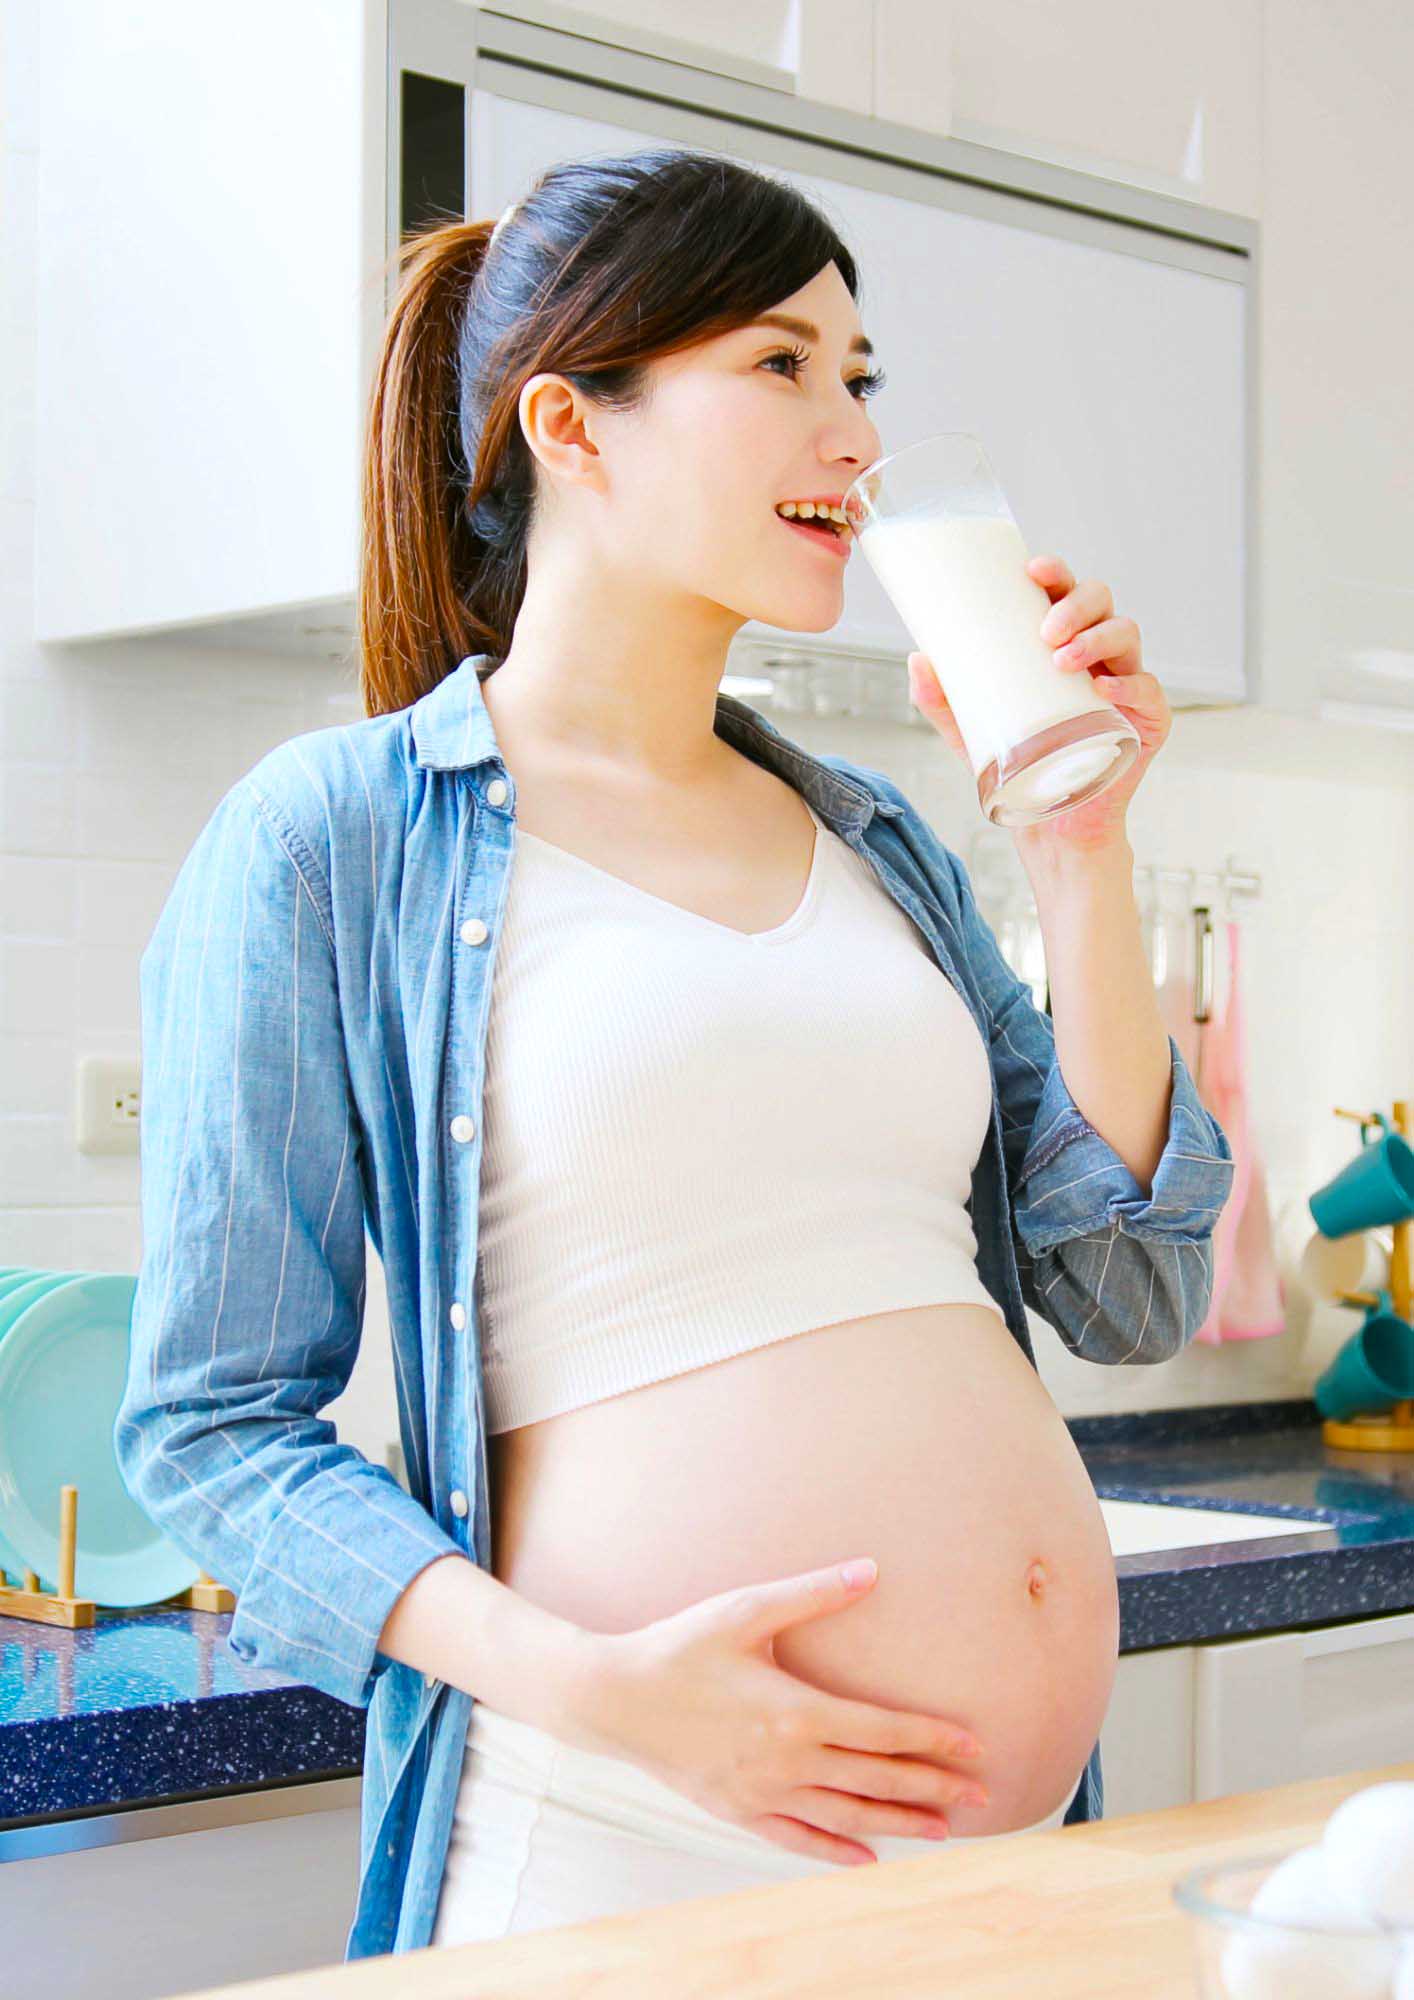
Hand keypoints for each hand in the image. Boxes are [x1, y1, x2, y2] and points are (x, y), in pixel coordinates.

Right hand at [562, 1560, 989, 1866]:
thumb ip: (812, 1593)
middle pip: (875, 1779)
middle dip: (933, 1788)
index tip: (973, 1745)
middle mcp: (786, 1761)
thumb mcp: (745, 1610)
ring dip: (898, 1823)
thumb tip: (871, 1570)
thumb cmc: (681, 1645)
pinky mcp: (738, 1810)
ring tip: (943, 1831)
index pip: (881, 1731)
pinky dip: (834, 1851)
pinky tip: (865, 1858)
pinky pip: (796, 1840)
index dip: (932, 1739)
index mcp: (796, 1711)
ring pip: (845, 1816)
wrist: (614, 1698)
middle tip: (983, 1797)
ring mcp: (762, 1793)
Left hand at [906, 552, 1170, 862]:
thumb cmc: (1017, 767)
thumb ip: (941, 699)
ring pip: (1126, 635)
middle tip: (1046, 630)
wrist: (1050, 825)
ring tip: (1062, 659)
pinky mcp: (1147, 721)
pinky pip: (1148, 691)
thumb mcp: (969, 731)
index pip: (1065, 593)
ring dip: (1096, 638)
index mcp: (1062, 643)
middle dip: (1075, 605)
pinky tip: (1103, 687)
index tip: (1032, 569)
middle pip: (1101, 602)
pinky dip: (1129, 683)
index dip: (1056, 572)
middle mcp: (1098, 655)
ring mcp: (1126, 684)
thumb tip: (917, 658)